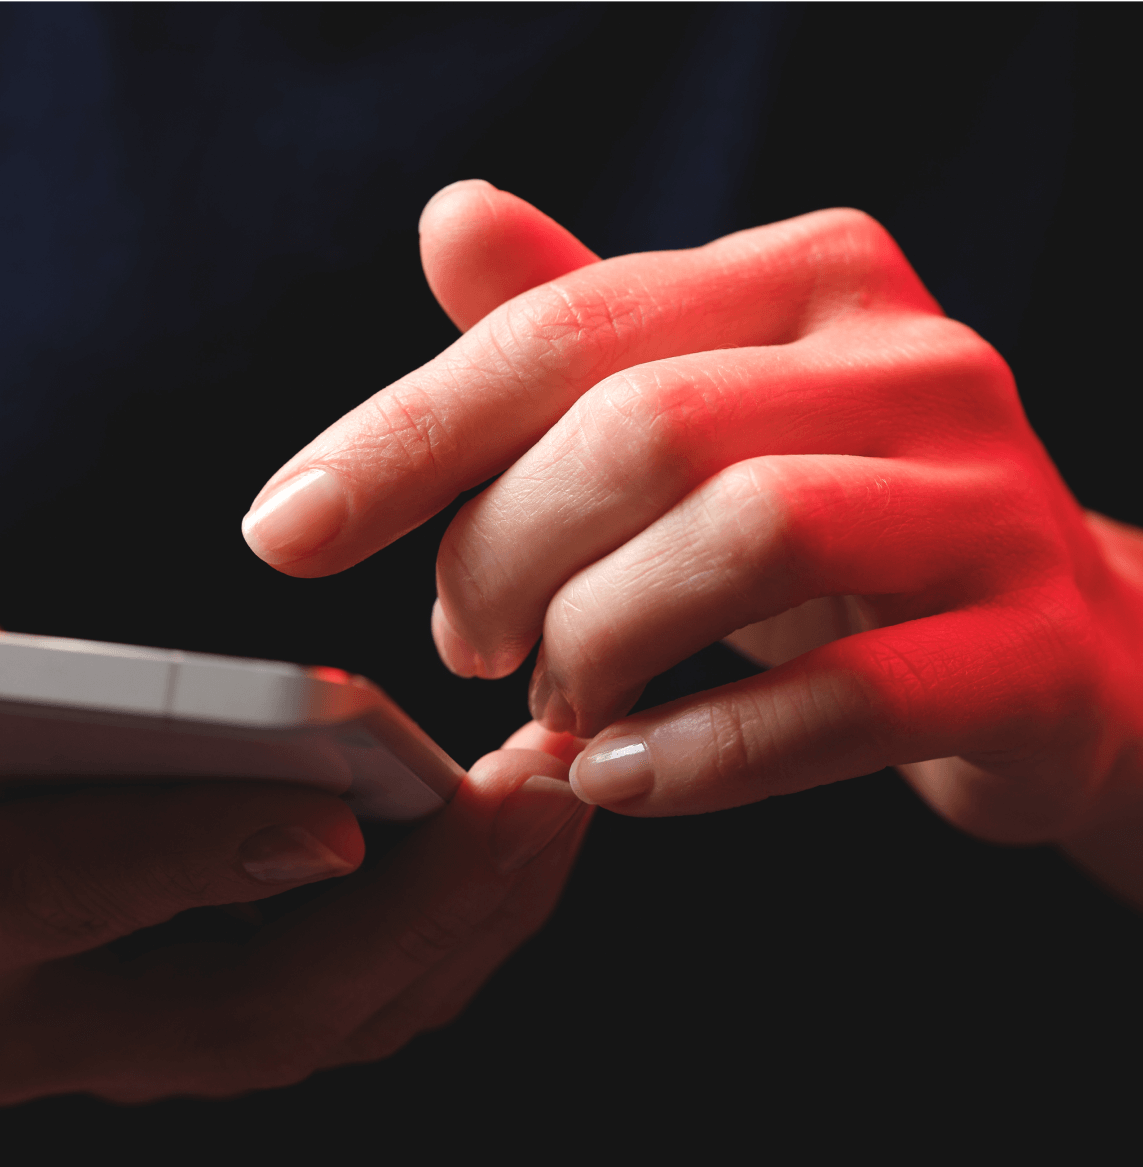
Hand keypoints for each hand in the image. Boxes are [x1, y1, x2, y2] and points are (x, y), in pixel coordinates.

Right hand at [0, 619, 587, 1102]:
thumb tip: (29, 662)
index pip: (63, 895)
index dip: (195, 855)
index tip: (328, 818)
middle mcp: (60, 1023)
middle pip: (262, 1006)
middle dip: (423, 904)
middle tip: (534, 797)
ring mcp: (155, 1038)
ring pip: (344, 1018)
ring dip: (474, 911)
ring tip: (557, 799)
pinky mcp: (233, 1016)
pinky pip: (371, 996)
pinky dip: (462, 918)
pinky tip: (522, 836)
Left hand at [241, 181, 1142, 905]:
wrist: (1049, 647)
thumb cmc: (839, 528)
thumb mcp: (705, 415)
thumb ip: (581, 328)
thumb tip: (450, 219)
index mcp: (811, 279)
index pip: (565, 331)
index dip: (407, 434)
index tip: (285, 532)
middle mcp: (914, 359)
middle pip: (643, 430)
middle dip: (504, 553)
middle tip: (464, 641)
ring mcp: (987, 506)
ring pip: (743, 537)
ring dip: (598, 641)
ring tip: (554, 700)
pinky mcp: (1028, 655)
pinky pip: (841, 701)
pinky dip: (699, 752)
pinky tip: (614, 778)